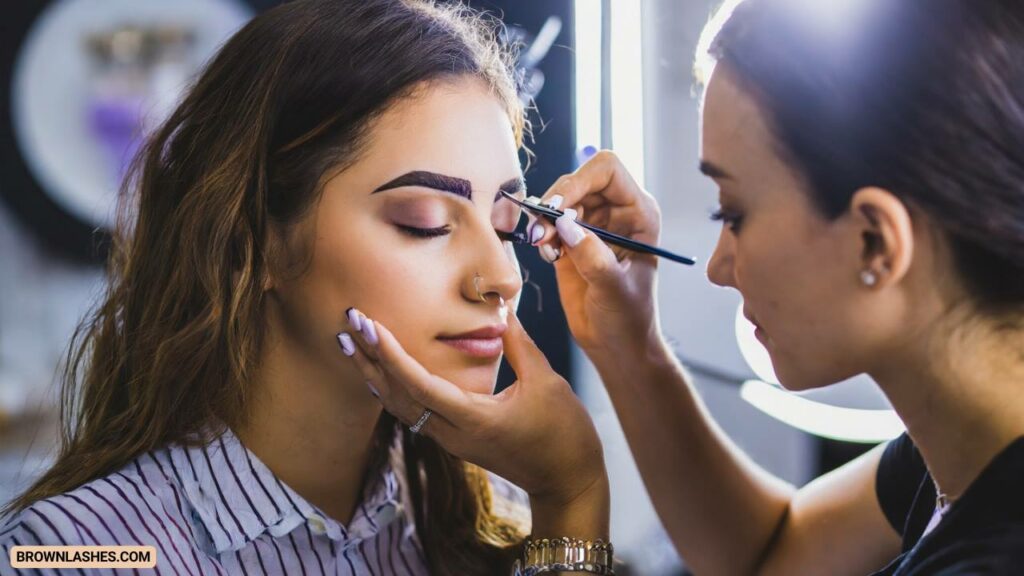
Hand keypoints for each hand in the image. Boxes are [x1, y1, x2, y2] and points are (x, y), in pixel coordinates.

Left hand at [338, 308, 606, 508]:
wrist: (568, 482)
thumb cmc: (564, 434)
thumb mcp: (547, 381)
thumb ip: (520, 344)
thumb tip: (503, 309)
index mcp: (473, 419)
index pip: (419, 384)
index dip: (391, 354)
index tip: (370, 325)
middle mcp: (453, 433)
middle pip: (398, 396)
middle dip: (371, 358)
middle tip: (350, 322)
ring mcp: (451, 440)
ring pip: (401, 406)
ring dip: (376, 373)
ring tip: (353, 342)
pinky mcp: (455, 440)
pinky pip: (413, 412)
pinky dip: (393, 388)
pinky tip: (382, 370)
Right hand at [531, 150, 663, 358]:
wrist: (616, 345)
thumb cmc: (629, 318)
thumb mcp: (614, 288)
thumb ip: (592, 255)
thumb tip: (564, 224)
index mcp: (638, 212)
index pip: (607, 170)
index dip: (579, 179)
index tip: (558, 207)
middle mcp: (615, 211)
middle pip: (577, 180)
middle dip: (555, 201)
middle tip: (542, 231)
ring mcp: (591, 225)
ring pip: (558, 200)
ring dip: (544, 218)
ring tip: (543, 246)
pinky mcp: (569, 240)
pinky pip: (547, 222)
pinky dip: (541, 233)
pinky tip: (548, 256)